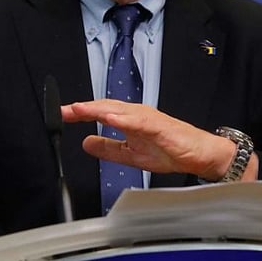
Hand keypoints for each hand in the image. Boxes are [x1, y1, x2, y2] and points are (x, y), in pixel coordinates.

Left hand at [61, 99, 256, 180]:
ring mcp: (148, 118)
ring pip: (120, 110)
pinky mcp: (160, 127)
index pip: (100, 112)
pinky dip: (125, 119)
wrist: (199, 154)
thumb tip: (86, 143)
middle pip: (105, 107)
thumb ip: (109, 148)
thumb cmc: (170, 149)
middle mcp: (136, 114)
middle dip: (84, 108)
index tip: (61, 114)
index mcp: (129, 119)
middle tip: (64, 110)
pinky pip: (140, 121)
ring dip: (99, 109)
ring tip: (81, 109)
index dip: (80, 113)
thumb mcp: (131, 154)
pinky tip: (111, 119)